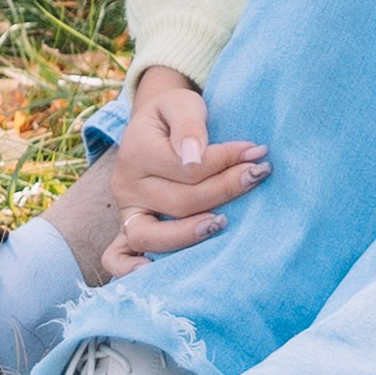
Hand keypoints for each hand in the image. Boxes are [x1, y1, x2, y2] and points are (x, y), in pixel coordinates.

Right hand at [104, 63, 267, 261]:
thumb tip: (194, 159)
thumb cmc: (174, 114)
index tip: (258, 152)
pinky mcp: (128, 229)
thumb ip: (189, 126)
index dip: (225, 160)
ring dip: (191, 234)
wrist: (156, 123)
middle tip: (257, 175)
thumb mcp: (182, 103)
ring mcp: (125, 212)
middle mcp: (125, 185)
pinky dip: (131, 269)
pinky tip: (157, 272)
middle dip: (223, 190)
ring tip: (223, 223)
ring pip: (153, 235)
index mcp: (136, 150)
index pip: (187, 168)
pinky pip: (118, 258)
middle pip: (178, 202)